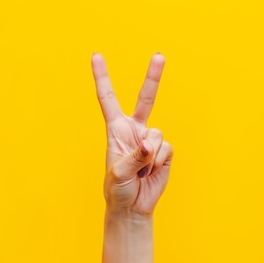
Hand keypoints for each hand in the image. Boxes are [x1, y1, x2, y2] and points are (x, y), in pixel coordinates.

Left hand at [91, 52, 172, 216]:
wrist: (132, 206)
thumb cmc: (117, 189)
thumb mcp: (118, 173)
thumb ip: (135, 157)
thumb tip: (151, 145)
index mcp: (115, 129)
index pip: (107, 98)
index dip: (102, 77)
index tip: (96, 56)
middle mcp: (134, 129)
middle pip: (145, 99)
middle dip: (153, 77)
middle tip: (160, 56)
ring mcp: (151, 139)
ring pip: (157, 135)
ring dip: (149, 158)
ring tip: (140, 172)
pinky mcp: (165, 151)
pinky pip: (167, 149)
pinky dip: (158, 163)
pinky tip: (150, 173)